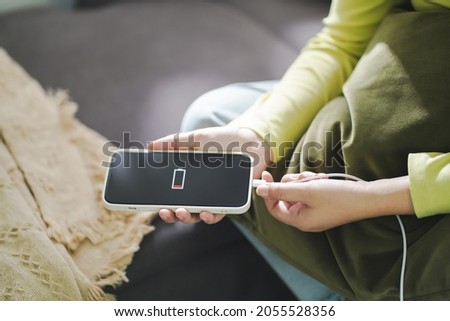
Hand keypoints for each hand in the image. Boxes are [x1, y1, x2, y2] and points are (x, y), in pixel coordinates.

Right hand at [149, 126, 270, 223]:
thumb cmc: (222, 139)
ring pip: (198, 215)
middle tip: (166, 211)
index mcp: (189, 178)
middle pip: (182, 209)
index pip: (172, 195)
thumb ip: (174, 142)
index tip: (153, 205)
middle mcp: (200, 191)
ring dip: (188, 218)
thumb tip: (150, 146)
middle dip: (172, 215)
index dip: (162, 203)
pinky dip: (211, 216)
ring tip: (183, 212)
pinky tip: (205, 213)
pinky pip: (219, 213)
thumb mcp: (196, 138)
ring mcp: (214, 197)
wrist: (250, 139)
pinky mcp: (230, 201)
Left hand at [256, 171, 413, 231]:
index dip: (268, 191)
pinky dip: (314, 182)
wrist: (368, 197)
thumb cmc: (339, 197)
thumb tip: (260, 190)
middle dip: (293, 183)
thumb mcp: (306, 191)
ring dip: (305, 181)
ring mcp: (314, 211)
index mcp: (299, 220)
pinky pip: (309, 190)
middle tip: (304, 178)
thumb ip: (281, 190)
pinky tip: (324, 180)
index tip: (265, 175)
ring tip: (318, 179)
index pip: (273, 207)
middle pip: (286, 196)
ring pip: (298, 190)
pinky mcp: (322, 204)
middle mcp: (305, 218)